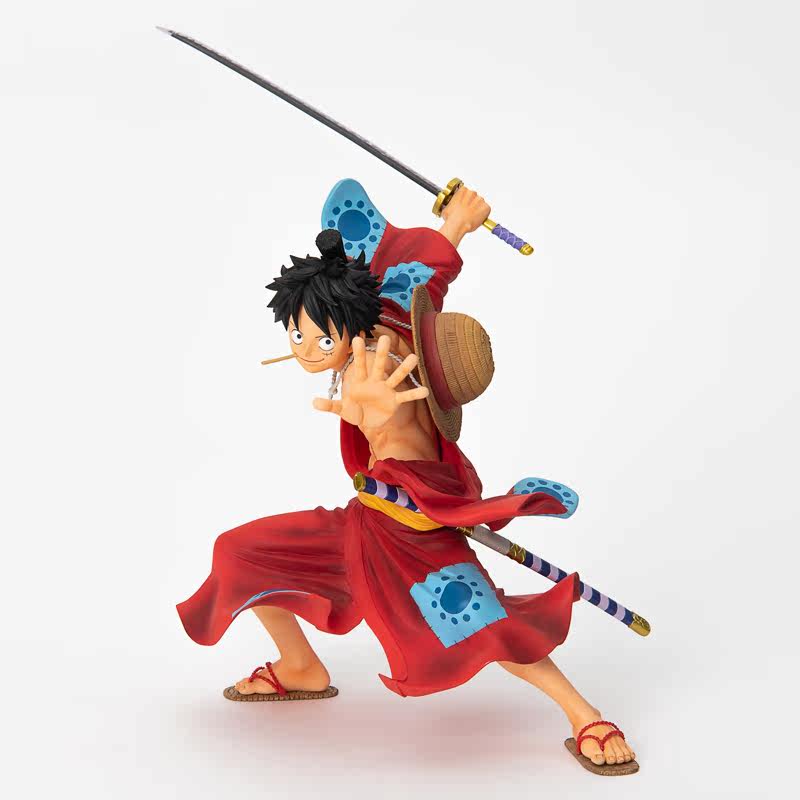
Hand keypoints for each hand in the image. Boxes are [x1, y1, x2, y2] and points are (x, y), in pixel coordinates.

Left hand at [312, 336, 428, 428]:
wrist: (369, 421)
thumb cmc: (356, 411)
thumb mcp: (342, 409)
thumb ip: (330, 405)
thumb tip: (313, 402)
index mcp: (361, 381)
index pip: (359, 365)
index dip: (358, 353)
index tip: (356, 337)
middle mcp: (376, 382)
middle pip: (379, 365)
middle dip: (382, 353)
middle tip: (385, 338)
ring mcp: (387, 390)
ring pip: (396, 376)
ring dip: (404, 368)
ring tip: (414, 358)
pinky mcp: (395, 401)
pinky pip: (406, 396)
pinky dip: (415, 393)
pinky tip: (426, 391)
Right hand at [440, 186, 490, 247]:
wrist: (457, 224)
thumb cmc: (451, 217)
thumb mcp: (447, 208)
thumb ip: (452, 205)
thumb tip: (452, 208)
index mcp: (463, 190)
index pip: (467, 193)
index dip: (466, 201)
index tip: (464, 206)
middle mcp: (472, 193)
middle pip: (474, 198)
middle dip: (472, 204)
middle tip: (468, 212)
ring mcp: (480, 200)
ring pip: (480, 204)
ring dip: (478, 209)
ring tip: (472, 217)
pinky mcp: (486, 207)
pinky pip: (487, 210)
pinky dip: (484, 215)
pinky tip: (477, 219)